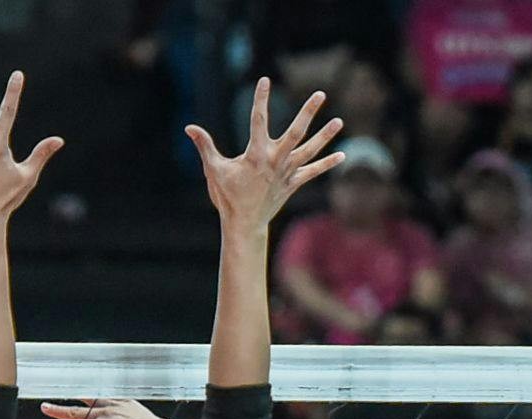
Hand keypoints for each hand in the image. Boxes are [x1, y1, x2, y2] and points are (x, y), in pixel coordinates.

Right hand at [37, 399, 193, 418]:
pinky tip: (93, 397)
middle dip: (58, 411)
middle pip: (75, 413)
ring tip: (67, 398)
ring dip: (76, 401)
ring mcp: (114, 406)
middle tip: (45, 407)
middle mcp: (105, 415)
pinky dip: (96, 398)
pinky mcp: (124, 402)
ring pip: (90, 402)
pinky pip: (106, 397)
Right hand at [184, 79, 343, 232]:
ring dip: (325, 136)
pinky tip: (342, 155)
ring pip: (309, 150)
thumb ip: (205, 146)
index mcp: (255, 155)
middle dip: (307, 112)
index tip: (264, 80)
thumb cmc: (227, 196)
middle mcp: (275, 161)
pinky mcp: (292, 183)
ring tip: (339, 121)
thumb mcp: (213, 170)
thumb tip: (189, 127)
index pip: (258, 120)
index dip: (260, 99)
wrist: (243, 224)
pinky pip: (312, 172)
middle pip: (295, 132)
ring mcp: (286, 172)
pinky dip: (327, 164)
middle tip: (320, 94)